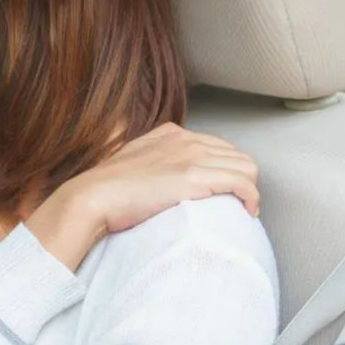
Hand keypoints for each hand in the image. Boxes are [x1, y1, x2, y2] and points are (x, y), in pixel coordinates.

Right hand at [27, 123, 258, 270]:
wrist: (93, 198)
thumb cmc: (106, 190)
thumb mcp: (130, 163)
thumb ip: (150, 162)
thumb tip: (160, 180)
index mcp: (171, 134)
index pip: (218, 146)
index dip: (224, 170)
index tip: (221, 192)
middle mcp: (186, 140)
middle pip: (236, 156)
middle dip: (239, 180)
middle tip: (232, 204)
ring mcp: (192, 156)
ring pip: (246, 167)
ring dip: (248, 190)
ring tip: (240, 210)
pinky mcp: (197, 177)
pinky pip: (244, 183)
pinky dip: (251, 198)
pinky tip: (246, 211)